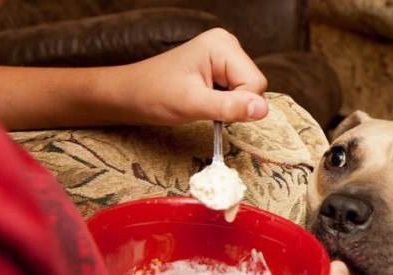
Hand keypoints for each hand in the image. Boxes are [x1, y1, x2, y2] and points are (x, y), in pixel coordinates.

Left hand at [0, 28, 267, 129]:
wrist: (129, 95)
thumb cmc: (154, 95)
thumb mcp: (193, 104)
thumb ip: (229, 107)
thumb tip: (263, 110)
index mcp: (223, 45)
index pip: (256, 83)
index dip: (240, 104)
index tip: (213, 109)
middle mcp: (227, 46)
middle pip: (254, 86)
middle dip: (235, 103)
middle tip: (205, 105)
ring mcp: (224, 57)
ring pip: (248, 91)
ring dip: (229, 104)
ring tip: (202, 102)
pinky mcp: (220, 69)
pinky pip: (238, 92)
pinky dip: (225, 103)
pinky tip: (205, 100)